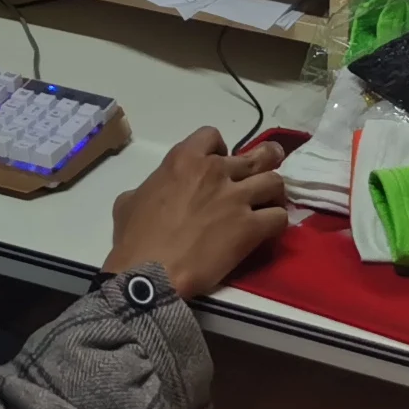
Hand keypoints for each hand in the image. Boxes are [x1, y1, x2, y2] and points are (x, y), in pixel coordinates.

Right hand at [103, 127, 288, 299]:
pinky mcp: (250, 228)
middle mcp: (215, 171)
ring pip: (275, 182)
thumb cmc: (135, 237)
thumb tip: (152, 193)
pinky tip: (269, 230)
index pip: (213, 135)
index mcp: (184, 159)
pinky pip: (278, 217)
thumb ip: (149, 187)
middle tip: (267, 170)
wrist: (150, 273)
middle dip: (267, 160)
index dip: (219, 148)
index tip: (219, 163)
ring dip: (274, 193)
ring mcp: (236, 198)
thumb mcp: (129, 200)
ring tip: (270, 203)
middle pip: (257, 155)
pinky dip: (277, 222)